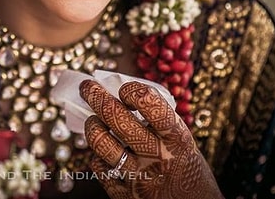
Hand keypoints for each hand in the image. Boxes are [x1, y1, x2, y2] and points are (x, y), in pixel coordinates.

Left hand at [79, 80, 222, 198]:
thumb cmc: (187, 169)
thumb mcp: (183, 142)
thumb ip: (158, 122)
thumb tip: (121, 94)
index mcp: (177, 139)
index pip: (150, 104)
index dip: (131, 91)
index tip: (124, 90)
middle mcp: (158, 157)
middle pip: (116, 118)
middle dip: (96, 96)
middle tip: (87, 87)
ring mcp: (140, 178)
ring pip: (101, 143)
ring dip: (92, 126)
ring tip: (93, 121)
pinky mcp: (125, 196)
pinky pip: (100, 169)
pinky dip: (98, 157)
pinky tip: (103, 153)